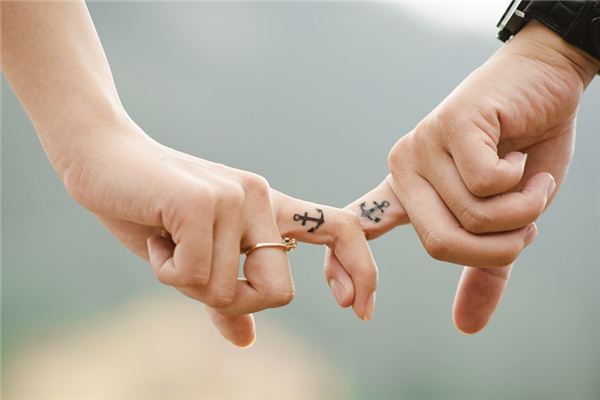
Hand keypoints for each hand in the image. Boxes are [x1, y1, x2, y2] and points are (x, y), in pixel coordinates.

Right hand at [61, 120, 377, 346]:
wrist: (102, 159)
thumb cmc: (150, 211)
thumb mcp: (193, 261)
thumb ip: (224, 298)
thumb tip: (248, 341)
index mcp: (268, 209)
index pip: (341, 230)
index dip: (361, 270)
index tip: (358, 310)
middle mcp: (261, 199)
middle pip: (280, 292)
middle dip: (234, 301)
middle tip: (193, 274)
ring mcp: (236, 198)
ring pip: (230, 289)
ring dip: (188, 284)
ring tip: (165, 243)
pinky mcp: (204, 202)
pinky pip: (196, 275)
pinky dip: (167, 271)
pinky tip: (154, 237)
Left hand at [327, 21, 598, 332]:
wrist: (545, 82)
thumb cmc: (524, 149)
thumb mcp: (505, 219)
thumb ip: (483, 267)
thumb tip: (466, 327)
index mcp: (406, 192)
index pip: (360, 230)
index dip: (344, 267)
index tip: (351, 306)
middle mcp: (404, 169)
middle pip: (440, 243)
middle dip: (498, 245)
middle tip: (527, 222)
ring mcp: (423, 146)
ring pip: (470, 216)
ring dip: (520, 210)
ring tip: (529, 181)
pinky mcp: (449, 125)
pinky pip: (484, 184)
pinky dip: (522, 183)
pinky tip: (520, 155)